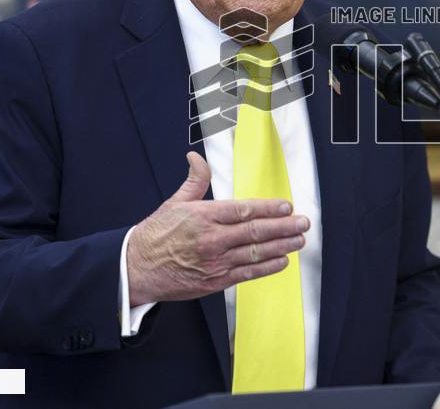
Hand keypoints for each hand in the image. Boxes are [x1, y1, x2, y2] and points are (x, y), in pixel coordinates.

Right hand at [126, 151, 308, 305]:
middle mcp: (212, 239)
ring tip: (299, 240)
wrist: (136, 269)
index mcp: (204, 216)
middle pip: (256, 231)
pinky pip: (247, 274)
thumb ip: (194, 180)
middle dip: (284, 227)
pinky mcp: (215, 281)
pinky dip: (266, 268)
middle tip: (303, 222)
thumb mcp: (174, 202)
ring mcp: (215, 261)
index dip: (268, 208)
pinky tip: (282, 261)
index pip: (244, 210)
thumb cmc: (155, 235)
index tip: (286, 206)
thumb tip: (195, 157)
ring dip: (282, 246)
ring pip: (256, 253)